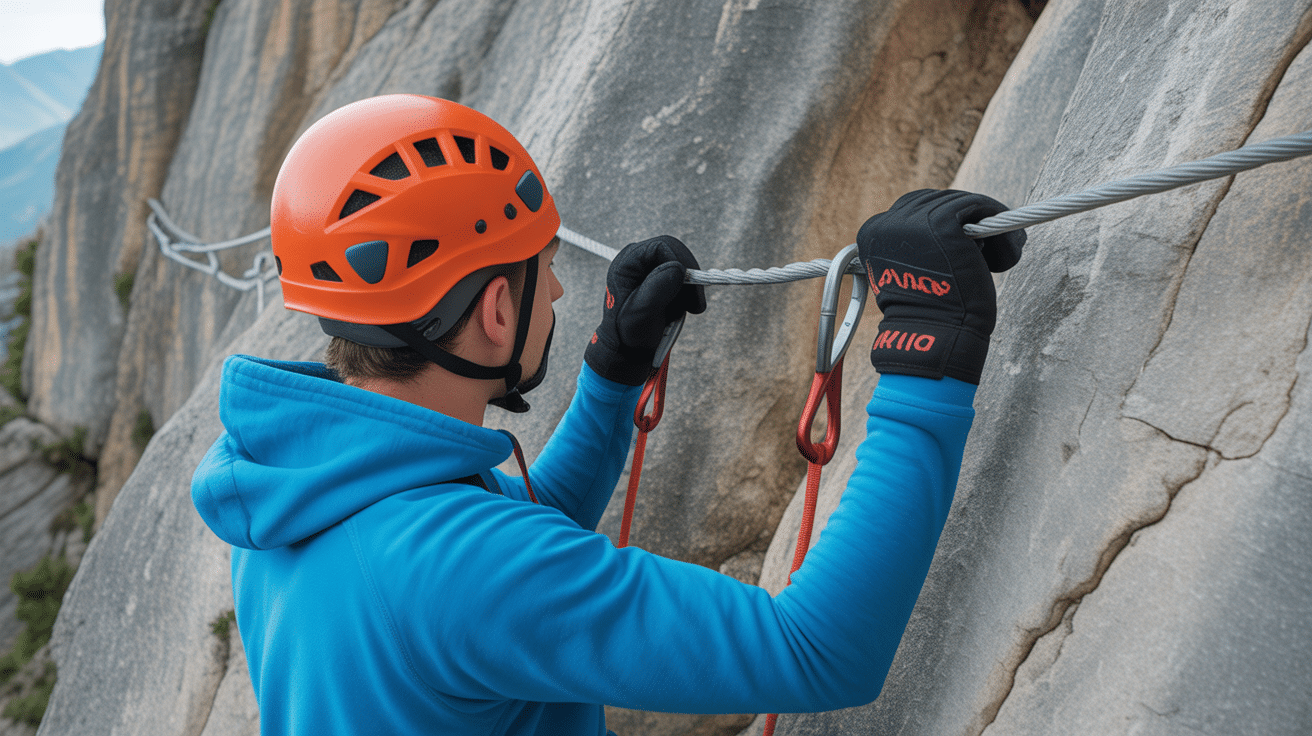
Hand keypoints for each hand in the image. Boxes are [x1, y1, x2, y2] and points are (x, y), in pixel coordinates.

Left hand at [584, 236, 706, 384]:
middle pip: (675, 252)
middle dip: (691, 276)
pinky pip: (684, 278)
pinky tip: (685, 308)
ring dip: (691, 287)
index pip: (662, 246)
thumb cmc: (630, 332)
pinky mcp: (661, 279)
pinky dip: (689, 292)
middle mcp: (638, 260)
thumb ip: (658, 288)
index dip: (680, 261)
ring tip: (691, 309)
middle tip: (697, 303)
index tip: (691, 285)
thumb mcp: (642, 313)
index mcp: (627, 263)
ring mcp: (650, 269)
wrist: (630, 348)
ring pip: (683, 265)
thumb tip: (678, 268)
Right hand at [856, 189, 1024, 383]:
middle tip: (987, 249)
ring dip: (986, 223)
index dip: (943, 223)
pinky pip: (978, 206)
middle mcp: (887, 223)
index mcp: (873, 234)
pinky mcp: (942, 224)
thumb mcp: (912, 271)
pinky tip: (1007, 251)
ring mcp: (913, 222)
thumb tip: (961, 224)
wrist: (934, 335)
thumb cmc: (928, 313)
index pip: (911, 210)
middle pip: (935, 200)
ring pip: (960, 202)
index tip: (965, 244)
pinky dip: (999, 221)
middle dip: (964, 220)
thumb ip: (920, 245)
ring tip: (1000, 255)